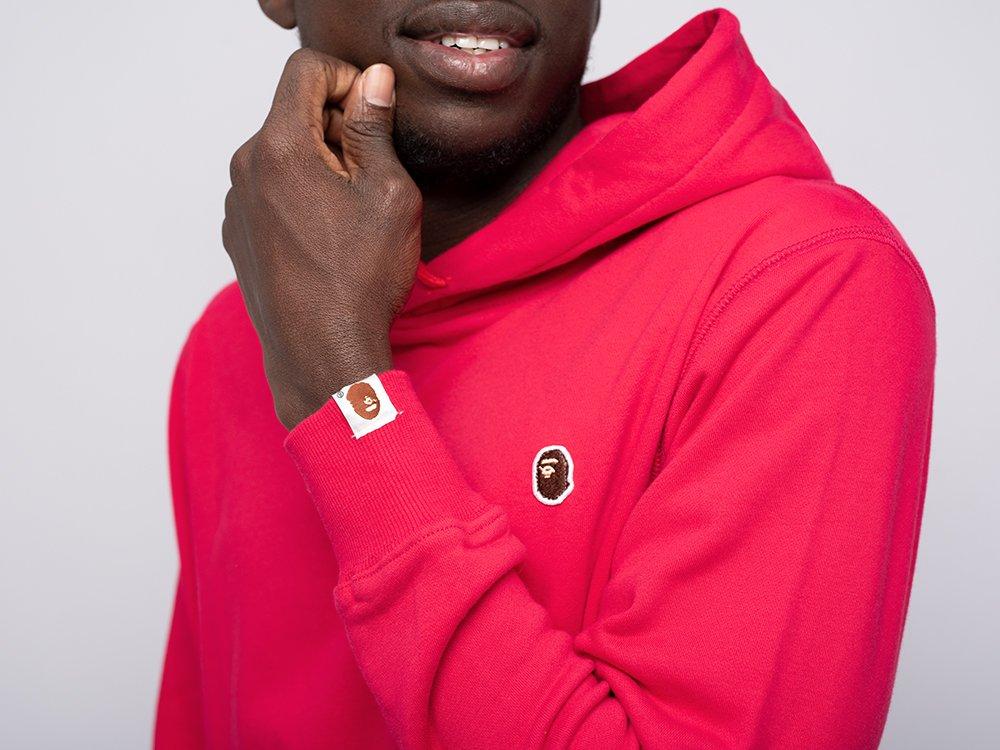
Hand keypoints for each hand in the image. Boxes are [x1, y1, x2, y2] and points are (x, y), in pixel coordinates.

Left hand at [222, 50, 422, 429]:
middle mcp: (245, 168)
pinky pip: (268, 192)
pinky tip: (324, 240)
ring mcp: (235, 204)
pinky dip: (296, 197)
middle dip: (335, 129)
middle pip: (292, 113)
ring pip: (280, 155)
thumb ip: (374, 128)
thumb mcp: (387, 194)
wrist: (321, 355)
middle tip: (370, 179)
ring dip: (316, 166)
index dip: (347, 80)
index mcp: (280, 147)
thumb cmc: (360, 280)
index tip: (372, 118)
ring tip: (347, 218)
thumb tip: (372, 82)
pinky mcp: (236, 234)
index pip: (305, 70)